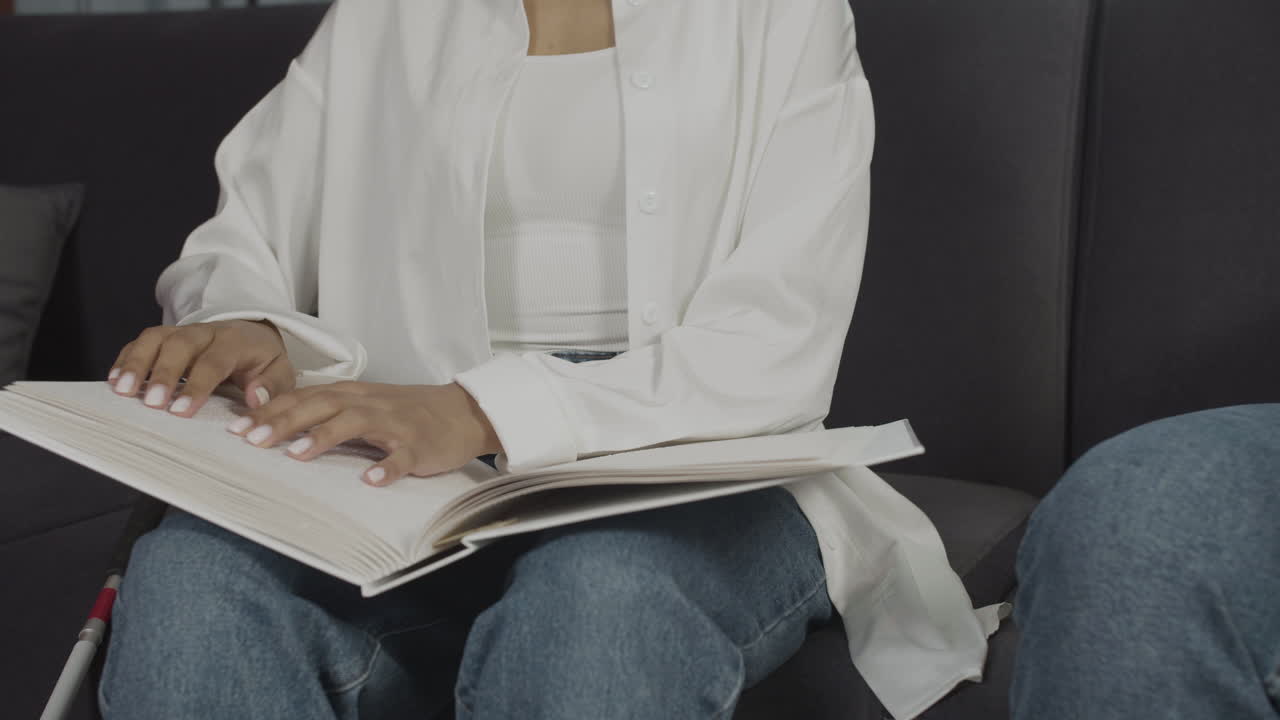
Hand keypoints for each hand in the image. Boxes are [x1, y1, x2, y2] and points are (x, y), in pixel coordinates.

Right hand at [108, 320, 293, 415]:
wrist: (253, 334)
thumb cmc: (263, 360)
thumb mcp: (280, 371)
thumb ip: (272, 386)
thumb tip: (255, 398)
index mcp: (236, 341)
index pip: (214, 361)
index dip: (196, 385)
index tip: (180, 410)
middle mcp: (206, 332)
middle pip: (180, 344)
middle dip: (163, 373)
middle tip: (151, 404)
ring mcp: (183, 331)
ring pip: (156, 339)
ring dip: (137, 363)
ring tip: (122, 391)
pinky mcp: (166, 337)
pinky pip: (142, 342)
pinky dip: (126, 359)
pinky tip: (114, 381)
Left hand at [225, 381, 502, 485]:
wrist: (462, 412)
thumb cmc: (408, 412)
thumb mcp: (365, 405)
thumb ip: (328, 412)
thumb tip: (280, 427)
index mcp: (352, 395)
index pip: (304, 398)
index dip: (270, 411)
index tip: (236, 428)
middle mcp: (369, 404)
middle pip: (320, 406)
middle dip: (284, 422)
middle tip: (251, 440)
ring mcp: (395, 424)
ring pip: (354, 423)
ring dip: (324, 437)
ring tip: (296, 455)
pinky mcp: (420, 445)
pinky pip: (402, 457)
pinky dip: (387, 468)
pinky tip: (370, 480)